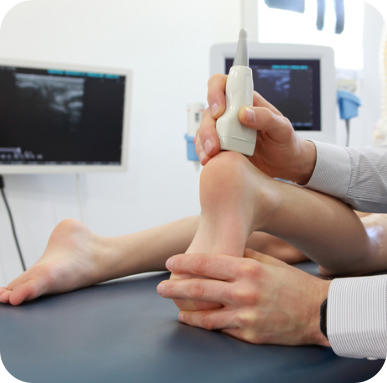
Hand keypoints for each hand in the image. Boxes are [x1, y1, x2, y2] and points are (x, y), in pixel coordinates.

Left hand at [157, 249, 330, 346]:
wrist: (318, 311)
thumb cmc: (291, 282)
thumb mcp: (268, 262)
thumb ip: (242, 255)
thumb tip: (219, 250)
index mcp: (248, 269)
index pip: (207, 264)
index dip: (184, 263)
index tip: (169, 263)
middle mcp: (244, 292)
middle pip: (200, 289)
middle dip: (175, 288)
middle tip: (160, 288)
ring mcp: (246, 315)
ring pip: (205, 315)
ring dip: (185, 310)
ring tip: (172, 307)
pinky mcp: (250, 334)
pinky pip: (220, 329)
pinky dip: (203, 325)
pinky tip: (192, 322)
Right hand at [196, 74, 316, 183]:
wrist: (285, 164)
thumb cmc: (285, 141)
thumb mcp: (282, 128)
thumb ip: (266, 118)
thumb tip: (244, 112)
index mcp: (245, 100)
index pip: (222, 84)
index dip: (215, 93)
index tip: (220, 111)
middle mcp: (231, 113)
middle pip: (208, 111)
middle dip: (208, 128)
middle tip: (215, 145)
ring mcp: (224, 130)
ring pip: (203, 129)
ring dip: (204, 143)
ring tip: (211, 156)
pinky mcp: (221, 146)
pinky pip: (204, 146)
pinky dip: (203, 152)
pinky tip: (209, 160)